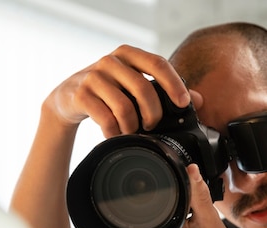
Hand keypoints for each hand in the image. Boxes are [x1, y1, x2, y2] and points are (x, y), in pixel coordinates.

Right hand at [45, 45, 190, 136]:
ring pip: (124, 106)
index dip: (173, 84)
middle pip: (143, 88)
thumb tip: (198, 100)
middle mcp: (110, 61)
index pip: (157, 63)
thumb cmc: (108, 91)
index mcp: (128, 54)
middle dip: (153, 113)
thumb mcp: (133, 84)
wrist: (67, 97)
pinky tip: (114, 133)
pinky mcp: (80, 94)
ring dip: (132, 126)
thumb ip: (164, 90)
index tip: (182, 104)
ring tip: (131, 131)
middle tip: (152, 125)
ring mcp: (93, 77)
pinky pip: (105, 118)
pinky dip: (114, 131)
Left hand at [141, 164, 241, 227]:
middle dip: (164, 203)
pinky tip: (180, 226)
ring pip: (148, 220)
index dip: (159, 191)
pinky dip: (164, 224)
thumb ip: (198, 192)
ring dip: (163, 214)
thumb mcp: (210, 220)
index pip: (147, 203)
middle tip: (186, 211)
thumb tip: (191, 169)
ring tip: (184, 219)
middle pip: (146, 211)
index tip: (177, 198)